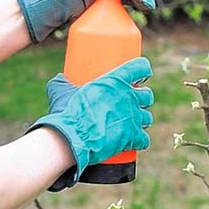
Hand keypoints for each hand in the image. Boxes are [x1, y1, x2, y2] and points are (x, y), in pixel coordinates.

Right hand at [28, 57, 153, 190]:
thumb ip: (63, 82)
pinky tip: (135, 141)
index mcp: (116, 80)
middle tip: (130, 103)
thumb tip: (60, 78)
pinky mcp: (133, 136)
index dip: (143, 70)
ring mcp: (133, 117)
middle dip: (141, 99)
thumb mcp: (62, 90)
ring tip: (130, 123)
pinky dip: (140, 141)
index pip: (140, 67)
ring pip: (147, 117)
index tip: (141, 75)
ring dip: (140, 120)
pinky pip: (145, 139)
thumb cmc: (67, 112)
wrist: (70, 138)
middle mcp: (129, 97)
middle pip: (147, 95)